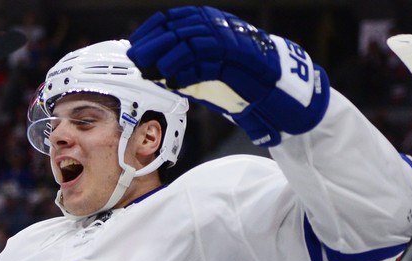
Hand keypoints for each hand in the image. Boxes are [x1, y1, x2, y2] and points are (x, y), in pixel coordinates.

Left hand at [127, 5, 329, 145]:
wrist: (277, 90)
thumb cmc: (239, 81)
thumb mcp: (204, 73)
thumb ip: (181, 69)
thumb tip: (151, 71)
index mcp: (209, 23)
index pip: (172, 18)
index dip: (150, 31)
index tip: (134, 47)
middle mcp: (219, 26)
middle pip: (179, 27)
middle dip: (154, 44)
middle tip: (137, 59)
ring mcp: (231, 39)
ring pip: (192, 40)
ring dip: (168, 56)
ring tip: (152, 72)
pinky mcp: (241, 56)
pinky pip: (210, 60)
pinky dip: (189, 70)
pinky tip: (174, 82)